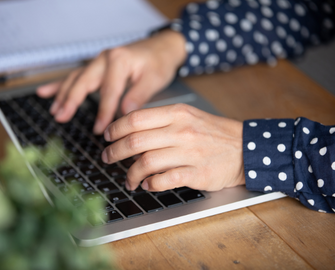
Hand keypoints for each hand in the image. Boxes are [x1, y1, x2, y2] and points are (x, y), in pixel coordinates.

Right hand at [36, 30, 185, 133]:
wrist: (162, 47)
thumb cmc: (159, 62)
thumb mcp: (154, 79)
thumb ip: (138, 96)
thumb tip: (124, 114)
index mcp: (119, 60)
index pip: (109, 91)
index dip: (104, 112)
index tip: (100, 130)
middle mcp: (105, 58)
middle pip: (84, 81)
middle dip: (71, 101)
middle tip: (61, 117)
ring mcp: (99, 61)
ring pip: (76, 78)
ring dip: (63, 94)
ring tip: (54, 111)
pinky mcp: (97, 66)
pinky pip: (76, 75)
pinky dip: (60, 84)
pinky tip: (46, 92)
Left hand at [101, 104, 244, 191]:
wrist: (245, 148)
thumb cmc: (213, 133)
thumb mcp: (189, 116)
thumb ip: (161, 121)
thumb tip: (131, 131)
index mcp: (177, 114)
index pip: (136, 119)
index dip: (116, 129)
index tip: (107, 137)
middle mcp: (181, 131)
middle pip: (135, 141)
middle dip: (114, 152)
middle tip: (107, 158)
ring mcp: (189, 153)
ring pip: (146, 162)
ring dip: (130, 173)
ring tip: (128, 179)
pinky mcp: (197, 173)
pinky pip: (164, 180)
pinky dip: (151, 184)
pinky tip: (147, 184)